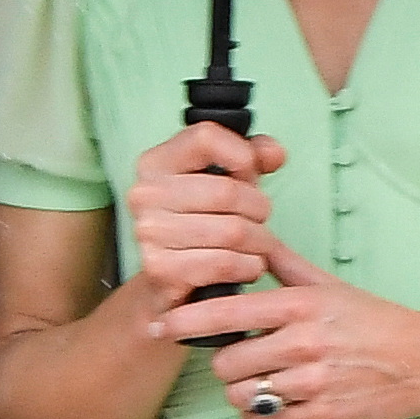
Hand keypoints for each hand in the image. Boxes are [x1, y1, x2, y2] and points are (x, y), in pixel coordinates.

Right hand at [119, 121, 283, 303]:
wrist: (166, 280)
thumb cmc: (198, 224)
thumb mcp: (223, 181)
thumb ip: (251, 156)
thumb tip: (274, 153)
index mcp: (155, 162)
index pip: (206, 137)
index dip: (242, 156)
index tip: (248, 173)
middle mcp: (144, 194)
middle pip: (227, 191)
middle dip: (259, 209)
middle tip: (259, 220)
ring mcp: (149, 232)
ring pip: (232, 231)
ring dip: (259, 242)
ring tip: (255, 245)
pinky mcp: (161, 269)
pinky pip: (226, 263)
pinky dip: (248, 267)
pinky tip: (244, 266)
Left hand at [165, 238, 419, 418]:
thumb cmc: (371, 319)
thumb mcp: (327, 284)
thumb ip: (282, 262)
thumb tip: (248, 233)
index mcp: (300, 306)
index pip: (225, 314)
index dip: (185, 320)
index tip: (160, 324)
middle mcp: (304, 342)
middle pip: (226, 362)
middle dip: (224, 363)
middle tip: (237, 359)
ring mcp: (314, 382)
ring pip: (242, 394)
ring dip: (240, 391)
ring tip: (256, 381)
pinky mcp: (324, 415)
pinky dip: (258, 415)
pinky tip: (268, 404)